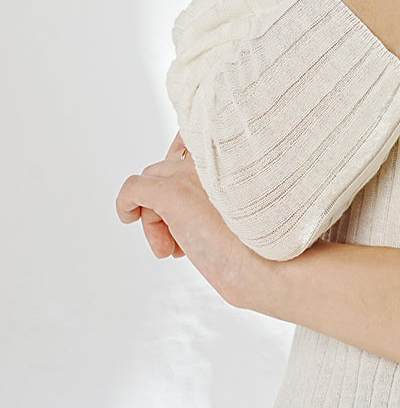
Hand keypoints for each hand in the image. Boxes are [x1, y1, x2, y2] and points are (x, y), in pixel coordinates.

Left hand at [116, 139, 264, 307]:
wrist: (266, 268)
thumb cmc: (255, 243)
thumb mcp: (237, 203)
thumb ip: (214, 186)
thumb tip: (183, 188)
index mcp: (231, 151)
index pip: (189, 139)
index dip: (180, 167)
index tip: (184, 198)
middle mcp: (212, 155)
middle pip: (167, 169)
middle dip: (167, 206)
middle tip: (182, 240)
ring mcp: (192, 172)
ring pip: (152, 182)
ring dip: (155, 217)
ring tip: (175, 248)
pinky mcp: (173, 193)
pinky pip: (133, 189)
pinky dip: (125, 203)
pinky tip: (127, 217)